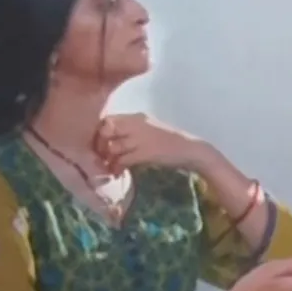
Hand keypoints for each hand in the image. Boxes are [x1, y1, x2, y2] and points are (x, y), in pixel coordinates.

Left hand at [93, 113, 212, 174]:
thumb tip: (111, 139)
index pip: (109, 119)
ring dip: (109, 159)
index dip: (101, 132)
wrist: (191, 150)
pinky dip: (117, 167)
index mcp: (137, 117)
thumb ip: (132, 130)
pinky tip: (118, 172)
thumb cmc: (171, 141)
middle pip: (107, 130)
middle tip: (102, 157)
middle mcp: (137, 124)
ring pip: (113, 146)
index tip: (101, 144)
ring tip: (110, 167)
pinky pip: (123, 159)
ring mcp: (141, 138)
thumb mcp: (150, 130)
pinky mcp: (145, 152)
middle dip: (100, 145)